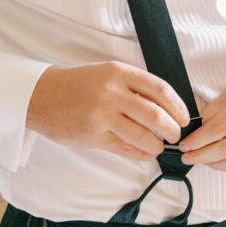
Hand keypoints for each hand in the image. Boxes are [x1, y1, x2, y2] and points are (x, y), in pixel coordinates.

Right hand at [26, 62, 190, 161]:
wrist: (41, 95)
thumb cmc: (79, 84)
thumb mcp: (108, 74)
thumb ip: (134, 86)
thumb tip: (166, 107)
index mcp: (120, 73)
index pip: (160, 90)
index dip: (178, 106)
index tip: (184, 117)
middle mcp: (112, 92)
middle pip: (155, 115)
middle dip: (172, 129)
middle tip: (176, 135)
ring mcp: (101, 115)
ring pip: (142, 135)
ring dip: (157, 144)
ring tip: (160, 146)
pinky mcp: (92, 135)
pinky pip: (124, 148)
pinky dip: (139, 153)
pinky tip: (145, 153)